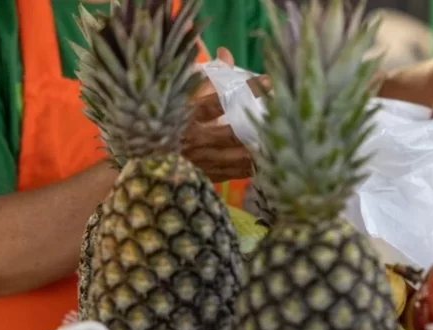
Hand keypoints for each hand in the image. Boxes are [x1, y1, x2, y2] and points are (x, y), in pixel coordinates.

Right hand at [183, 47, 270, 182]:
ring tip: (280, 142)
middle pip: (231, 133)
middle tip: (282, 118)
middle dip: (258, 127)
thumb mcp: (185, 94)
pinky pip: (231, 172)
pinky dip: (249, 168)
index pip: (217, 99)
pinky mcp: (203, 175)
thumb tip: (225, 52)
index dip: (245, 91)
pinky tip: (266, 163)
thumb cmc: (170, 117)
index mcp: (186, 113)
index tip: (269, 82)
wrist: (150, 152)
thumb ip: (208, 76)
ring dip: (257, 150)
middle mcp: (192, 137)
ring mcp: (198, 159)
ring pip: (234, 156)